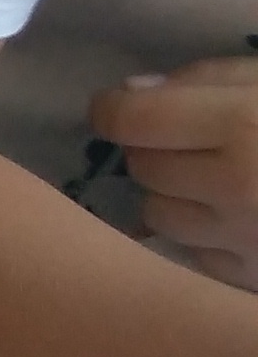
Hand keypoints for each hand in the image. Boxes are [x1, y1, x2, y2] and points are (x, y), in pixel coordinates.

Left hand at [90, 59, 257, 287]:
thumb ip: (208, 79)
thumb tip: (133, 92)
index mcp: (243, 125)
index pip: (133, 121)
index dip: (113, 109)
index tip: (113, 106)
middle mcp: (236, 187)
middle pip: (142, 167)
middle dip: (152, 149)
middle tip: (183, 140)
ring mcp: (243, 239)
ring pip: (157, 215)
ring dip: (170, 195)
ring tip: (208, 181)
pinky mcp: (250, 277)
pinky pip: (192, 254)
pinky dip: (201, 236)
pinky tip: (230, 218)